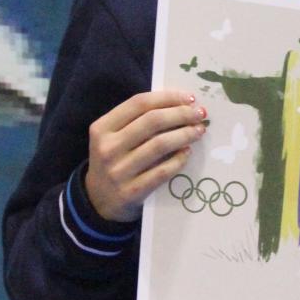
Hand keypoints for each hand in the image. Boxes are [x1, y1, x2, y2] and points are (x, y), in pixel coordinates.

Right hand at [85, 90, 207, 222]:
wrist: (99, 201)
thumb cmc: (114, 162)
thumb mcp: (113, 138)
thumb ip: (136, 121)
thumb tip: (179, 104)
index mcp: (102, 128)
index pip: (138, 103)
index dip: (167, 97)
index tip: (189, 98)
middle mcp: (107, 148)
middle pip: (152, 121)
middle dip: (181, 114)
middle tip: (200, 113)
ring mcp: (118, 171)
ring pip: (160, 145)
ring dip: (184, 134)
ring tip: (199, 130)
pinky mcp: (132, 192)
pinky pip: (162, 171)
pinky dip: (179, 159)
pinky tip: (188, 152)